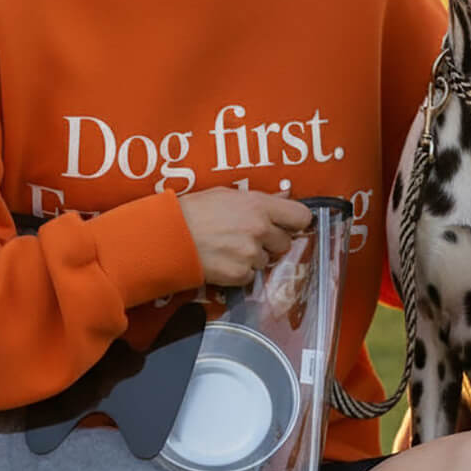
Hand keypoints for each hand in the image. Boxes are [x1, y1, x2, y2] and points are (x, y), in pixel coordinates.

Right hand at [179, 189, 311, 285]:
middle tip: (249, 237)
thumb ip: (259, 199)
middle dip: (271, 242)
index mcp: (259, 205)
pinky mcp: (240, 274)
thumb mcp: (227, 195)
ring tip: (229, 247)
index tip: (286, 224)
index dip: (295, 222)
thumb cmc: (194, 211)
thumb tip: (284, 195)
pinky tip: (223, 260)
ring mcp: (251, 254)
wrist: (169, 236)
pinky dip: (239, 271)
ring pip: (266, 260)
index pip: (301, 216)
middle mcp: (260, 229)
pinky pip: (250, 276)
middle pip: (285, 242)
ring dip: (253, 257)